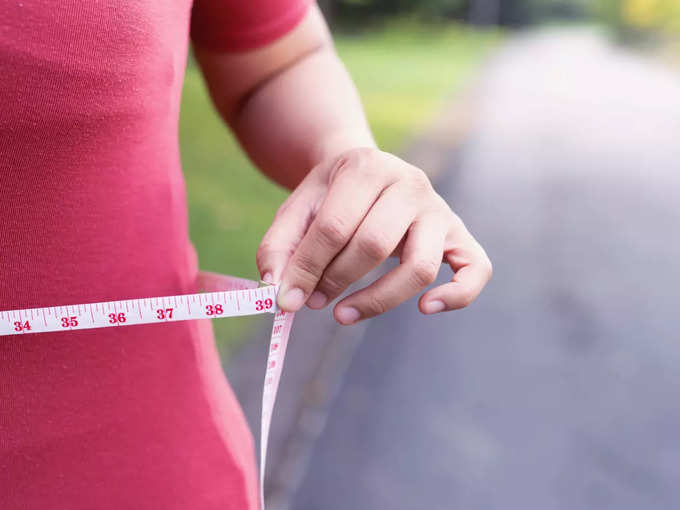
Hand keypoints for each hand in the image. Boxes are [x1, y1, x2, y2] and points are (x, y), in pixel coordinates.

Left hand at [257, 147, 491, 324]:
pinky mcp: (460, 234)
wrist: (367, 173)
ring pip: (419, 266)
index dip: (307, 268)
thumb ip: (279, 247)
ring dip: (377, 300)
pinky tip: (426, 308)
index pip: (335, 227)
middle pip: (374, 246)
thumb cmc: (330, 197)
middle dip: (336, 281)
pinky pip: (476, 269)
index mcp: (367, 167)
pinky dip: (458, 295)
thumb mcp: (297, 209)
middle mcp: (410, 183)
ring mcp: (440, 210)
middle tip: (312, 301)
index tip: (287, 300)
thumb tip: (277, 291)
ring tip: (342, 314)